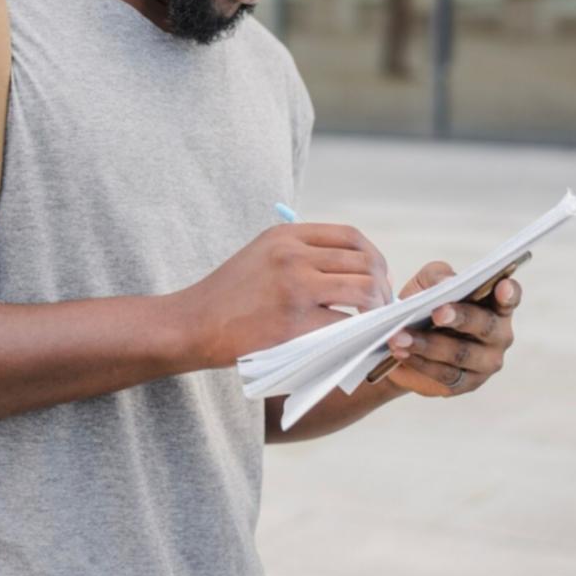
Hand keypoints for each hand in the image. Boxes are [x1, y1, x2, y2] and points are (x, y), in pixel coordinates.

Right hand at [185, 223, 391, 367]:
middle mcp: (292, 255)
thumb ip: (298, 253)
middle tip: (382, 307)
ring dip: (376, 309)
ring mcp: (295, 287)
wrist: (192, 323)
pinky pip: (345, 324)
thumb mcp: (260, 254)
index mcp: (285, 235)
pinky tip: (356, 340)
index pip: (350, 236)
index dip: (373, 257)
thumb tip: (351, 267)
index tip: (377, 276)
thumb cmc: (228, 295)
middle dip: (382, 286)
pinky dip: (358, 334)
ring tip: (372, 324)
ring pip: (363, 290)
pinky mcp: (294, 322)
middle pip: (364, 262)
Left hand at [386, 261, 519, 396]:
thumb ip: (437, 277)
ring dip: (428, 345)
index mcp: (495, 305)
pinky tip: (401, 352)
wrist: (404, 340)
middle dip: (460, 318)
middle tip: (437, 313)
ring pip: (461, 353)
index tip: (501, 287)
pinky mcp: (466, 383)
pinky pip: (445, 375)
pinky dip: (420, 363)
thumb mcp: (427, 283)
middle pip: (485, 326)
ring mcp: (485, 362)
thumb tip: (445, 283)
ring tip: (399, 337)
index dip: (509, 293)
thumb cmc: (425, 305)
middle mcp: (498, 335)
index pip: (509, 297)